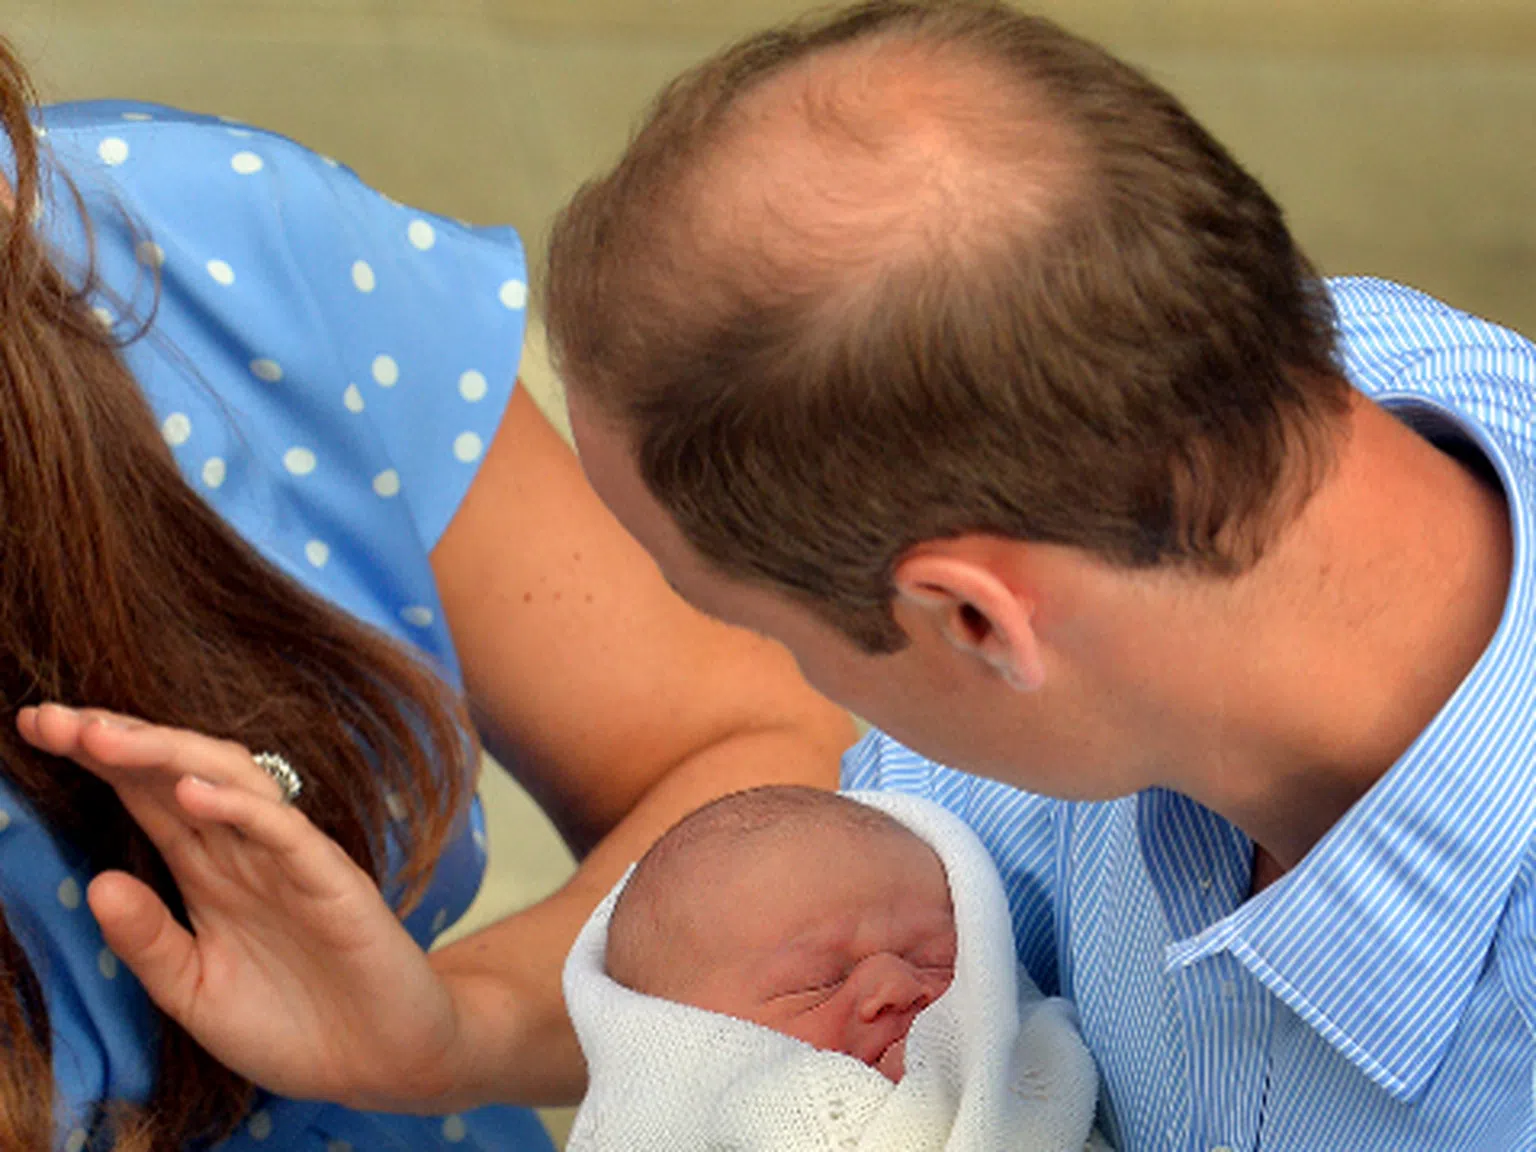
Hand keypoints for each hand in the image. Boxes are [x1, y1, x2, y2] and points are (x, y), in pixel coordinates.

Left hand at [17, 703, 465, 1111]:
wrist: (379, 1060)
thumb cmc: (291, 1024)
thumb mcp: (194, 992)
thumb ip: (148, 941)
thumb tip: (94, 882)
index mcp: (208, 870)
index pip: (145, 795)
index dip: (95, 760)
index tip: (35, 727)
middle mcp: (245, 851)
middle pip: (177, 772)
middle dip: (116, 739)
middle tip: (50, 718)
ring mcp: (290, 859)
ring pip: (230, 780)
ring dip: (167, 754)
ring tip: (104, 738)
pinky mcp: (332, 879)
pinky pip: (284, 831)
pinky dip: (240, 806)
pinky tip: (189, 793)